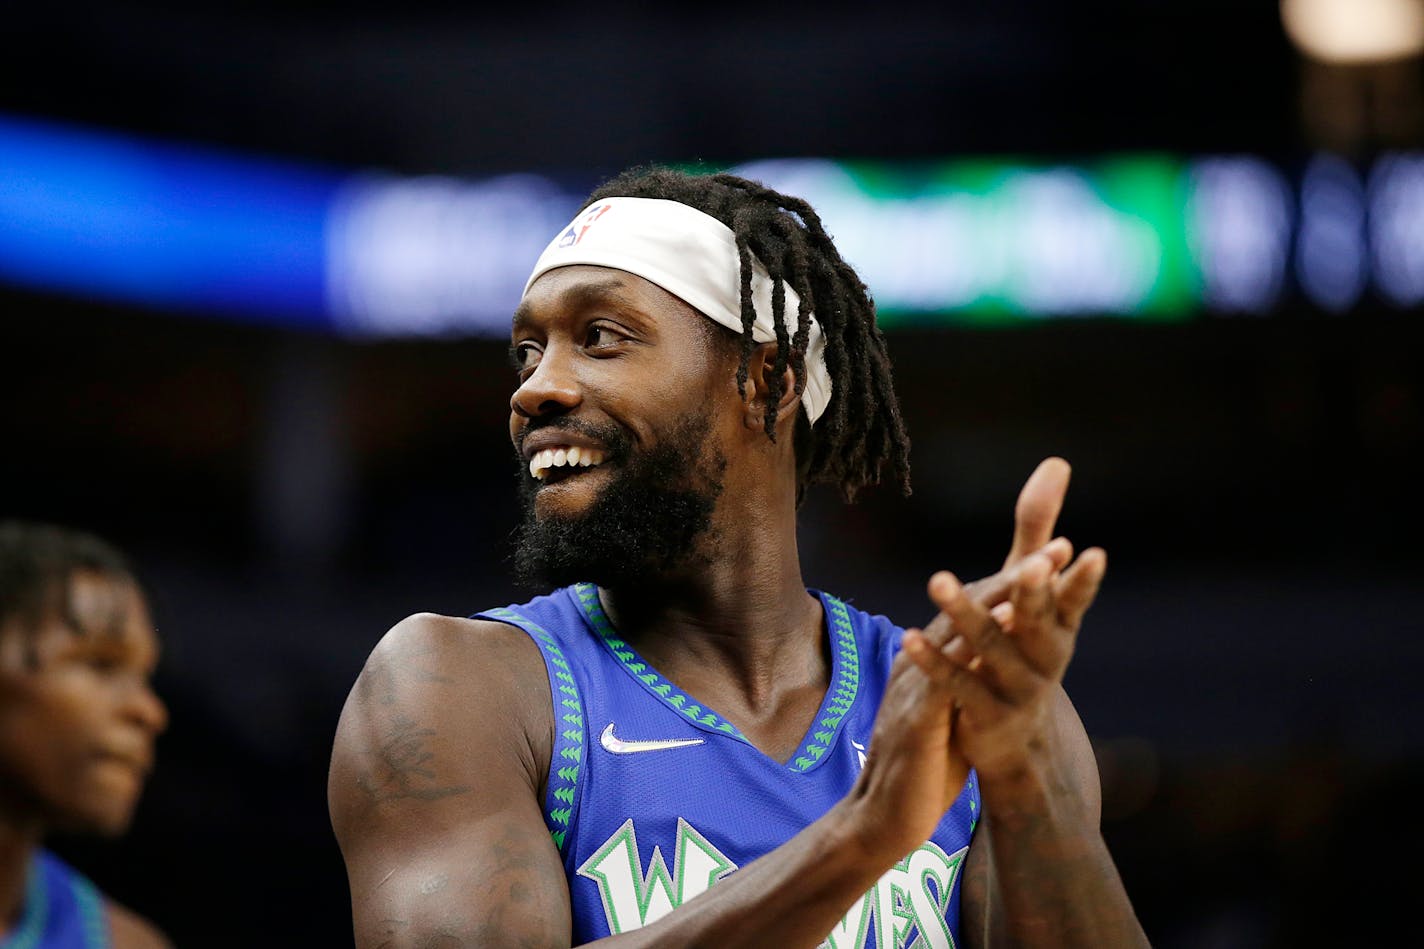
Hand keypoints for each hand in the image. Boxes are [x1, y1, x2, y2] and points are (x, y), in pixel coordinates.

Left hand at [902, 457, 1106, 781]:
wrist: (1016, 738)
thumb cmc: (1024, 643)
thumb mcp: (1033, 588)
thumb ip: (1038, 529)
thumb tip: (1057, 462)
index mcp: (1059, 624)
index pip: (1074, 598)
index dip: (1083, 580)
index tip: (1092, 554)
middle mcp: (1047, 655)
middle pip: (1037, 619)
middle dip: (1034, 592)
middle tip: (1032, 565)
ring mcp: (1018, 688)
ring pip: (991, 647)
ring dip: (965, 613)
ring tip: (937, 580)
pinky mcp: (985, 713)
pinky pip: (957, 683)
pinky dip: (934, 660)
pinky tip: (909, 636)